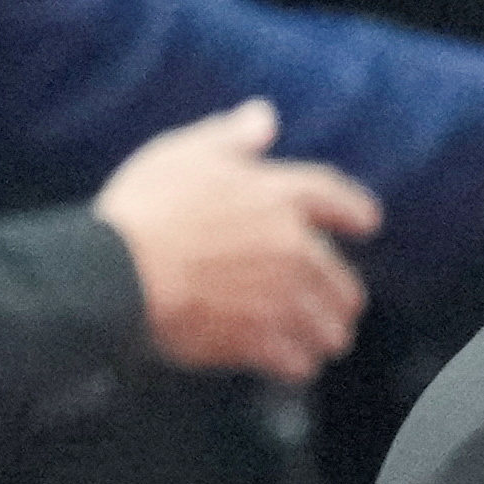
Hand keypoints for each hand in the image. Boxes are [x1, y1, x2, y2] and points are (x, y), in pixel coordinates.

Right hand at [94, 101, 382, 384]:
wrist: (114, 272)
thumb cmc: (144, 208)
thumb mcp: (184, 154)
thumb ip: (230, 137)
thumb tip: (265, 116)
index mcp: (279, 196)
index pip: (335, 199)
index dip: (355, 211)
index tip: (369, 224)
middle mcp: (293, 247)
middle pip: (341, 280)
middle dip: (342, 297)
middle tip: (342, 308)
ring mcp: (280, 297)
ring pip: (327, 326)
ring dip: (325, 335)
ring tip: (322, 343)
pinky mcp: (258, 339)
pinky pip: (296, 361)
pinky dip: (296, 365)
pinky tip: (291, 366)